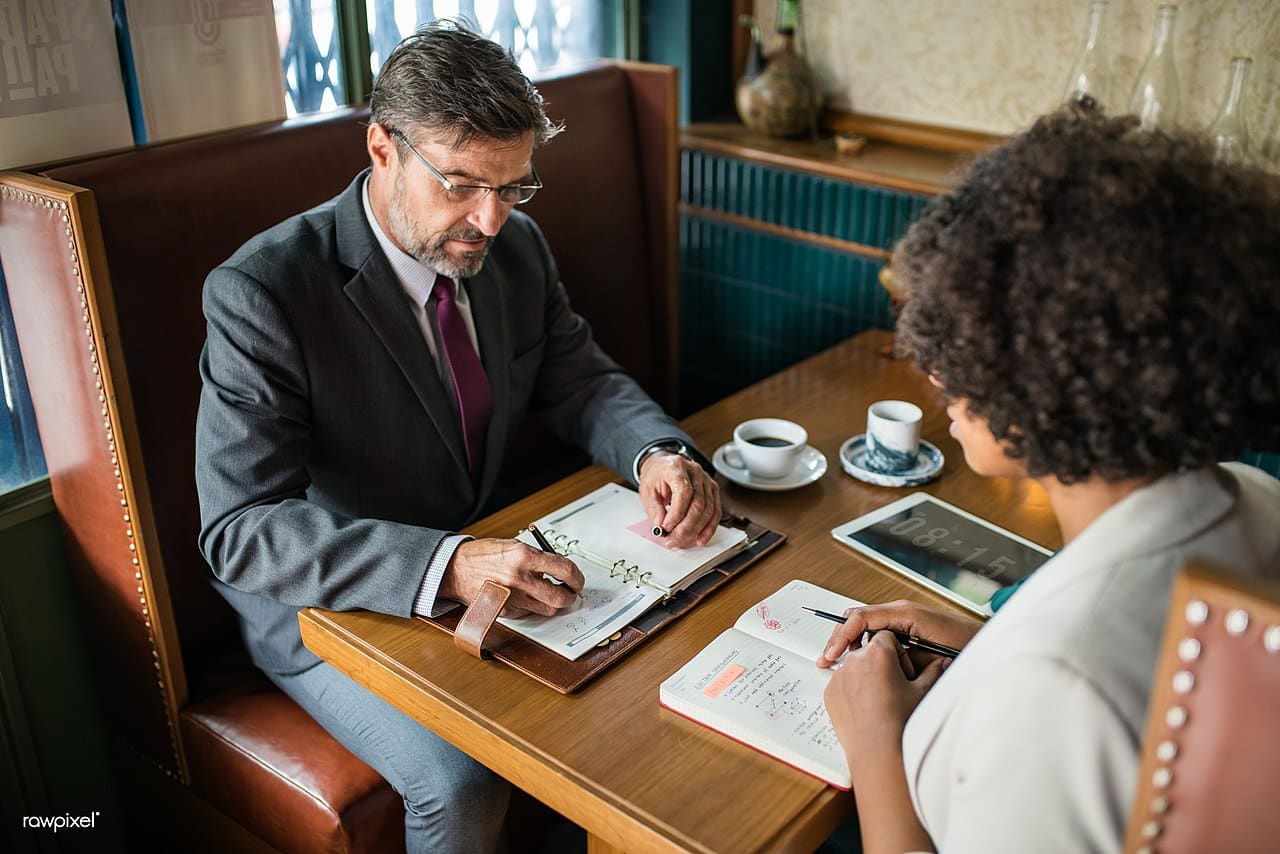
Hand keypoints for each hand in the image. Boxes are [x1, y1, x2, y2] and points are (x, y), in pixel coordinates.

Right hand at [438, 538, 584, 617]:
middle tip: (570, 591)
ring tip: (548, 593)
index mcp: (524, 556)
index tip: (578, 579)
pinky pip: (529, 613)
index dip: (577, 576)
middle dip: (570, 596)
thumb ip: (538, 557)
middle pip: (560, 597)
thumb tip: (560, 568)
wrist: (456, 569)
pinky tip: (525, 596)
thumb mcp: (514, 545)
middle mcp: (519, 578)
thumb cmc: (483, 555)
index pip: (564, 569)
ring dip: (553, 602)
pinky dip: (532, 606)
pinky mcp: (505, 611)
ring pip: (547, 609)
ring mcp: (512, 597)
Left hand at [638, 450, 721, 547]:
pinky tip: (700, 538)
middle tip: (673, 540)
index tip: (666, 527)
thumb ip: (655, 510)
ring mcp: (706, 480)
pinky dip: (709, 528)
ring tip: (682, 541)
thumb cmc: (655, 477)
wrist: (662, 467)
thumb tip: (662, 527)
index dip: (676, 513)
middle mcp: (695, 471)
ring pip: (708, 510)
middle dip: (685, 528)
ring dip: (696, 530)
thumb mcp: (647, 492)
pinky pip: (715, 512)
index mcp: (676, 467)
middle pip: (698, 504)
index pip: (683, 491)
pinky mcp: (712, 489)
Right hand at [816, 600, 980, 668]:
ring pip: (865, 626)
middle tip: (827, 660)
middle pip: (857, 618)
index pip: (860, 617)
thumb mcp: (931, 656)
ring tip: (841, 664)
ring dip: (852, 644)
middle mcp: (901, 611)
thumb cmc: (969, 647)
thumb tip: (877, 661)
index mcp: (904, 613)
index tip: (831, 654)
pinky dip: (866, 646)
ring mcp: (903, 617)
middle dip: (840, 638)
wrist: (990, 645)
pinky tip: (863, 662)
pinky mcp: (907, 627)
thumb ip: (903, 656)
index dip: (841, 636)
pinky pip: (878, 633)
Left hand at [824, 630, 948, 760]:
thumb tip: (942, 662)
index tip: (903, 671)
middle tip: (894, 687)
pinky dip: (852, 692)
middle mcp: (854, 660)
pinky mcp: (830, 693)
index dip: (898, 653)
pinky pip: (843, 685)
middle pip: (869, 652)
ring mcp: (839, 677)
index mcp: (878, 652)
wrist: (878, 750)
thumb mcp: (922, 692)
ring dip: (866, 677)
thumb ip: (933, 671)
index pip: (887, 637)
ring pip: (855, 668)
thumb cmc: (900, 721)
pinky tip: (867, 709)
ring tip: (880, 701)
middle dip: (881, 664)